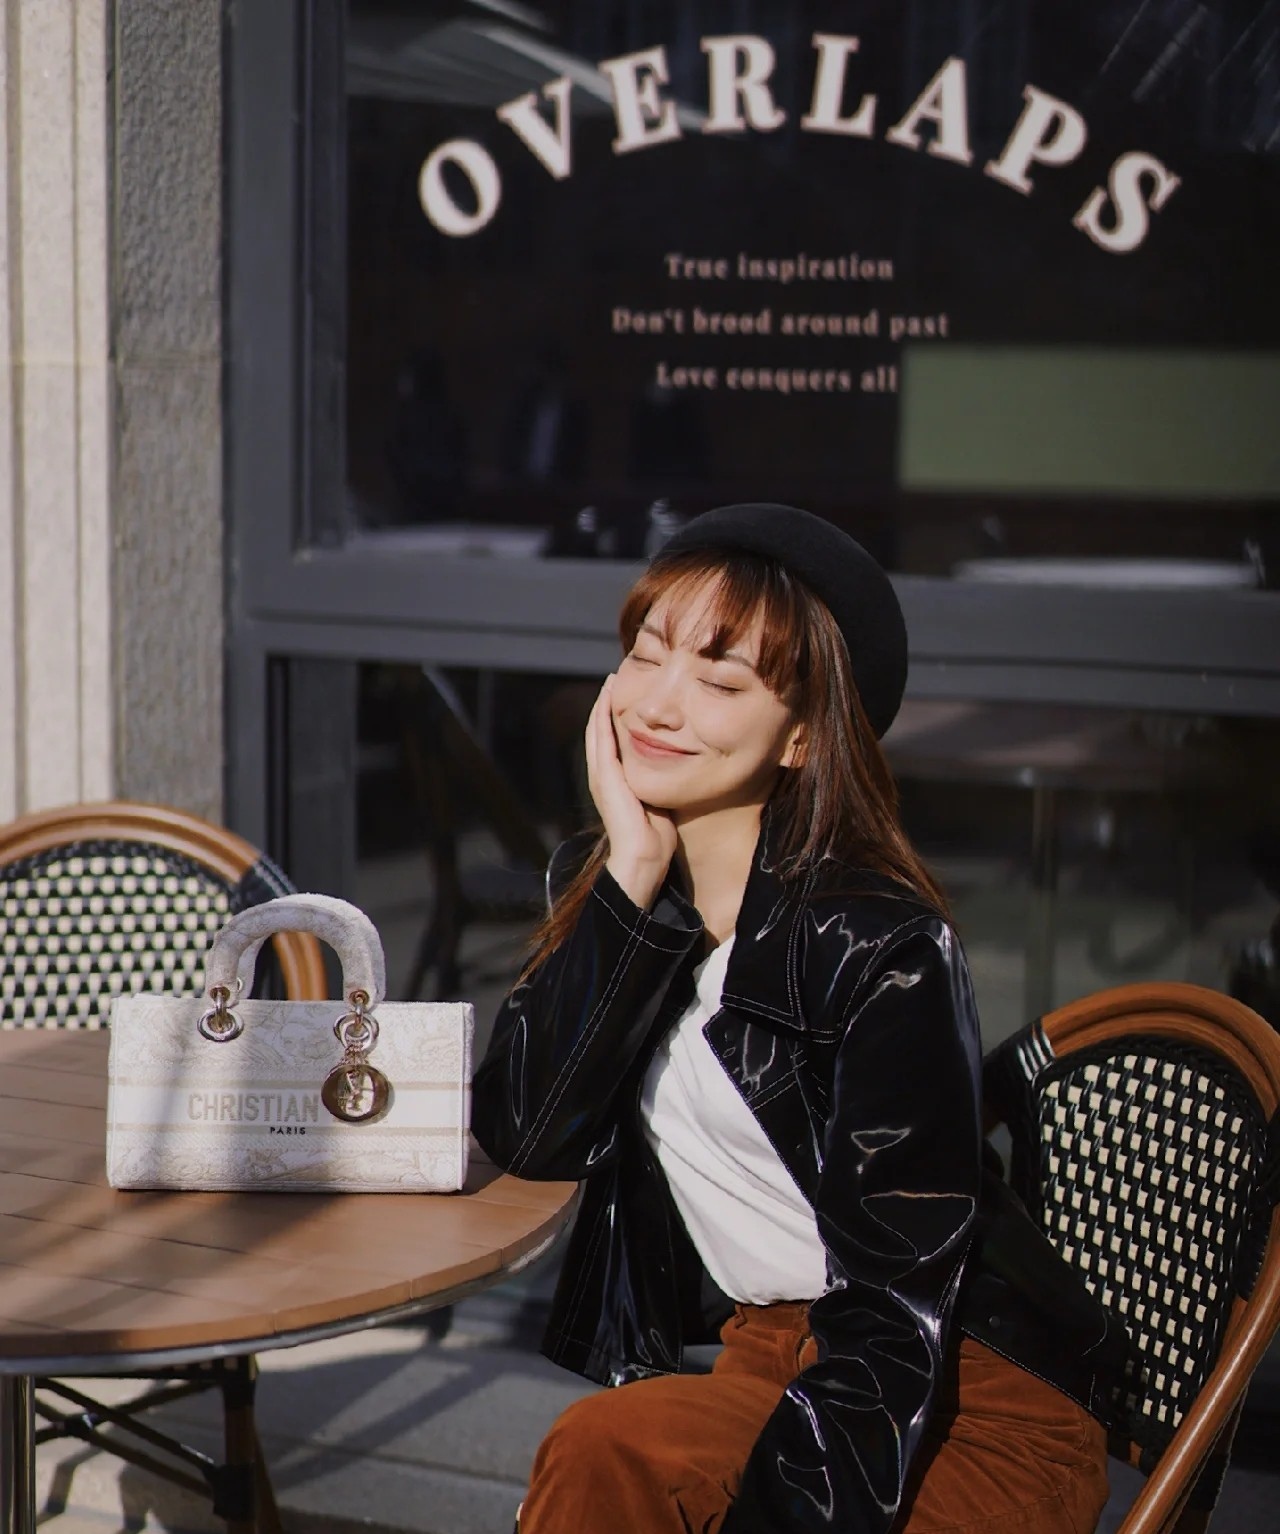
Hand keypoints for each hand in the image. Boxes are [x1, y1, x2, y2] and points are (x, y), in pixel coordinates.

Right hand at [585, 676, 676, 909]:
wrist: (644, 858)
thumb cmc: (658, 836)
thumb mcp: (659, 798)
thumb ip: (663, 780)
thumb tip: (681, 764)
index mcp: (616, 779)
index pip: (613, 740)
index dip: (617, 716)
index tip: (629, 693)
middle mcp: (604, 774)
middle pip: (600, 730)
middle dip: (607, 704)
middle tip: (615, 677)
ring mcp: (601, 775)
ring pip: (597, 730)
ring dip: (603, 704)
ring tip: (611, 680)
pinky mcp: (605, 776)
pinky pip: (602, 739)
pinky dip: (602, 717)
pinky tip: (608, 698)